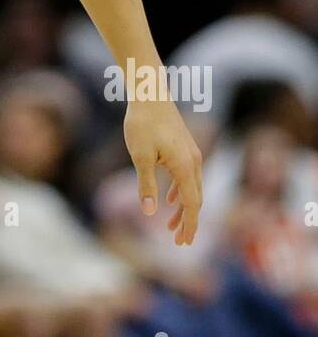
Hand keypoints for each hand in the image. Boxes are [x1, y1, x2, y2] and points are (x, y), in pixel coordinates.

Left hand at [124, 95, 202, 245]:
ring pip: (192, 188)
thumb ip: (146, 185)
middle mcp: (193, 161)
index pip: (192, 204)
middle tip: (178, 242)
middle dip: (188, 222)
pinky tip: (170, 199)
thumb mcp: (140, 157)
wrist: (150, 93)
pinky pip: (187, 177)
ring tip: (171, 226)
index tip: (183, 243)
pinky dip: (181, 192)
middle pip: (195, 199)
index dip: (189, 225)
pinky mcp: (184, 147)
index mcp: (185, 166)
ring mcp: (191, 154)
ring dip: (183, 209)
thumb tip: (149, 212)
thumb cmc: (142, 123)